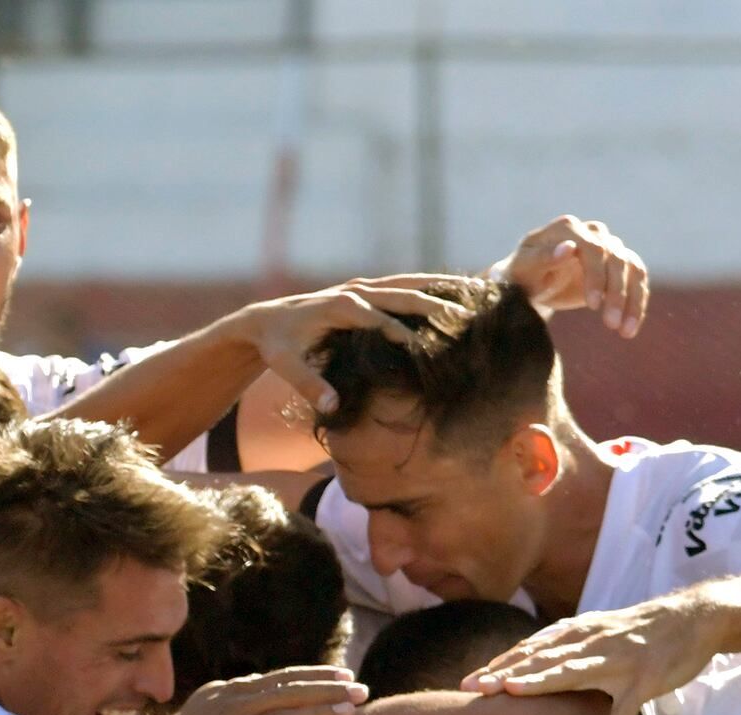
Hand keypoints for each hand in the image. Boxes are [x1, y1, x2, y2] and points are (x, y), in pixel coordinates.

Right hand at [129, 666, 364, 714]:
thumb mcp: (210, 705)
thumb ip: (242, 697)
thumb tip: (273, 690)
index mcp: (231, 690)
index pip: (282, 678)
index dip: (316, 675)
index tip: (345, 673)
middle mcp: (233, 705)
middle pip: (289, 692)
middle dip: (328, 689)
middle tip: (361, 689)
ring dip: (320, 711)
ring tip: (352, 709)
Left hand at [237, 278, 474, 414]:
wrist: (265, 319)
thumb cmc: (277, 345)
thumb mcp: (285, 364)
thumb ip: (308, 384)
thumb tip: (331, 406)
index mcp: (340, 306)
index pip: (380, 321)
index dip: (406, 335)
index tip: (432, 349)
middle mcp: (355, 290)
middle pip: (402, 294)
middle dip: (435, 305)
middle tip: (466, 318)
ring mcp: (362, 287)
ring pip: (408, 283)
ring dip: (441, 286)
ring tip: (475, 291)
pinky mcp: (366, 289)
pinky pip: (403, 286)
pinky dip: (429, 287)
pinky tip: (456, 292)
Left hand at [463, 594, 720, 714]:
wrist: (691, 619)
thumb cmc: (637, 631)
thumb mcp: (595, 631)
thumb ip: (562, 647)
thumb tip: (525, 659)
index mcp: (577, 635)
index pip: (530, 650)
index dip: (498, 665)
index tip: (466, 682)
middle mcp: (591, 644)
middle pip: (541, 658)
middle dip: (506, 672)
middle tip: (474, 686)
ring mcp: (618, 661)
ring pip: (575, 672)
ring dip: (544, 681)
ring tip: (515, 693)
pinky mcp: (645, 681)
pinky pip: (624, 712)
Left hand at [493, 215, 648, 337]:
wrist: (530, 282)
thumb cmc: (522, 274)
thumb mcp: (524, 269)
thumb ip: (543, 257)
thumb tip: (569, 247)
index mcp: (568, 228)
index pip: (593, 248)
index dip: (596, 276)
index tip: (593, 306)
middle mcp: (593, 233)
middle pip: (616, 259)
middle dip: (616, 293)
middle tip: (611, 324)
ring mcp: (609, 247)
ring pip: (632, 269)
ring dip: (632, 300)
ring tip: (625, 331)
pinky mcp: (618, 265)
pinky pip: (636, 281)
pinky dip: (636, 304)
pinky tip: (629, 328)